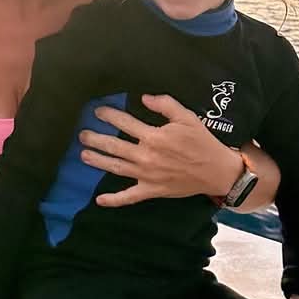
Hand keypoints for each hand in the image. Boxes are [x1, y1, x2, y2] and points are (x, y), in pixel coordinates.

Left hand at [80, 94, 242, 206]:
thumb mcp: (187, 117)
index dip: (110, 116)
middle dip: (96, 139)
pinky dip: (114, 200)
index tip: (98, 111)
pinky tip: (99, 200)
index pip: (125, 123)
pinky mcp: (151, 190)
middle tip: (82, 134)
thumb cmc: (202, 142)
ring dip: (98, 161)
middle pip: (114, 145)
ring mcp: (146, 175)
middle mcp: (146, 156)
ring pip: (116, 167)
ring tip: (83, 155)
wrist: (217, 171)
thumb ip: (165, 105)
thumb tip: (144, 98)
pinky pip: (129, 197)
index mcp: (154, 137)